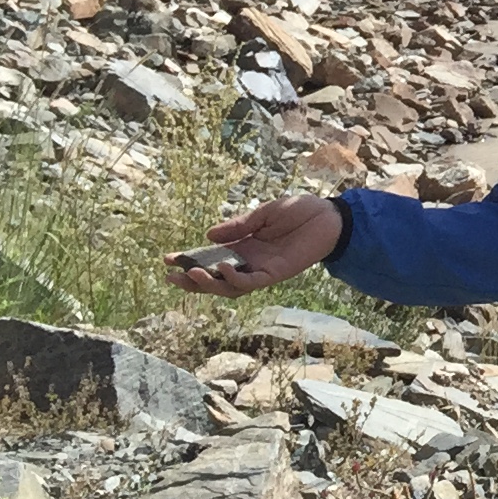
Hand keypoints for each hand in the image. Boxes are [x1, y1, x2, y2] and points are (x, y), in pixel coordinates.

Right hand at [162, 195, 345, 294]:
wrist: (330, 216)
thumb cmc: (299, 211)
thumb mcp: (263, 214)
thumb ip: (238, 226)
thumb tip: (209, 234)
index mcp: (243, 246)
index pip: (211, 259)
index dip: (190, 260)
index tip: (167, 259)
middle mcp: (250, 262)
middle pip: (215, 279)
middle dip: (192, 280)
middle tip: (170, 276)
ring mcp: (262, 270)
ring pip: (230, 286)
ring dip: (210, 283)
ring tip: (192, 274)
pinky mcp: (276, 273)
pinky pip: (251, 282)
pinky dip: (235, 279)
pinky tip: (224, 268)